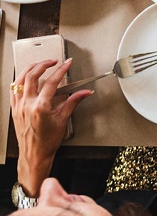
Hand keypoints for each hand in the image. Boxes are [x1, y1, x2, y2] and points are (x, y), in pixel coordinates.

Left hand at [10, 59, 91, 195]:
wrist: (34, 155)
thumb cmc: (47, 142)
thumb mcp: (63, 120)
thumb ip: (73, 102)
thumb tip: (84, 92)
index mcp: (40, 107)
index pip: (52, 82)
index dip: (61, 70)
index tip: (67, 64)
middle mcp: (27, 105)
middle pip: (33, 76)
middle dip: (44, 64)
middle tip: (54, 61)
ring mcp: (19, 107)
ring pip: (20, 80)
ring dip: (30, 69)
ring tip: (39, 64)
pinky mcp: (14, 110)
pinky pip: (13, 90)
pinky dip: (19, 81)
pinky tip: (25, 78)